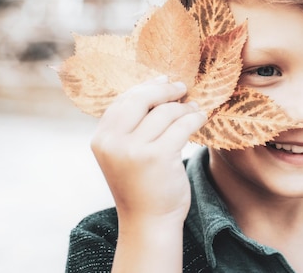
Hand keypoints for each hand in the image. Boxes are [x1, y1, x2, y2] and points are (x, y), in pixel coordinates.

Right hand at [91, 75, 206, 224]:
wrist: (149, 222)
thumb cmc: (142, 185)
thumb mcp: (125, 153)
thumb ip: (131, 126)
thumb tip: (156, 86)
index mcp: (101, 139)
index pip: (123, 101)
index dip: (145, 87)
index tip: (163, 80)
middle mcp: (113, 142)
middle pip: (141, 99)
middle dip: (165, 90)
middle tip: (182, 87)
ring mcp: (134, 150)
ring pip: (165, 112)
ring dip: (184, 107)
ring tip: (194, 108)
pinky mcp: (158, 157)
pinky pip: (181, 125)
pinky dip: (194, 118)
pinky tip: (201, 118)